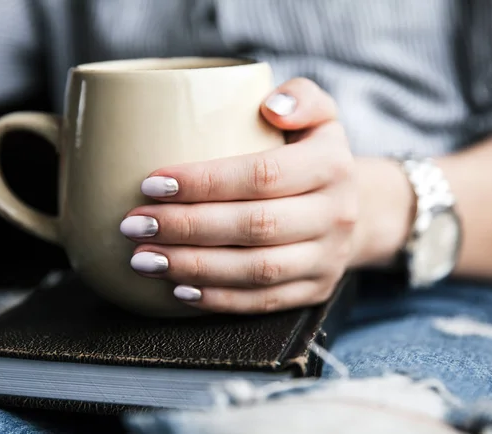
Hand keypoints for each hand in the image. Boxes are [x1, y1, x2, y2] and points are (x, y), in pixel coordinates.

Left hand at [120, 78, 357, 313]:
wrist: (356, 210)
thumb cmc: (314, 157)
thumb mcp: (320, 115)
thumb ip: (300, 97)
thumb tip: (271, 106)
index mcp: (332, 165)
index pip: (262, 175)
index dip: (205, 182)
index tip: (152, 182)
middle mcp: (336, 215)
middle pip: (256, 226)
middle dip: (188, 227)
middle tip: (135, 225)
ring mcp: (327, 258)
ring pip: (257, 270)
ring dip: (194, 267)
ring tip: (145, 259)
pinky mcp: (315, 290)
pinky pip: (264, 301)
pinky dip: (218, 299)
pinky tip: (179, 289)